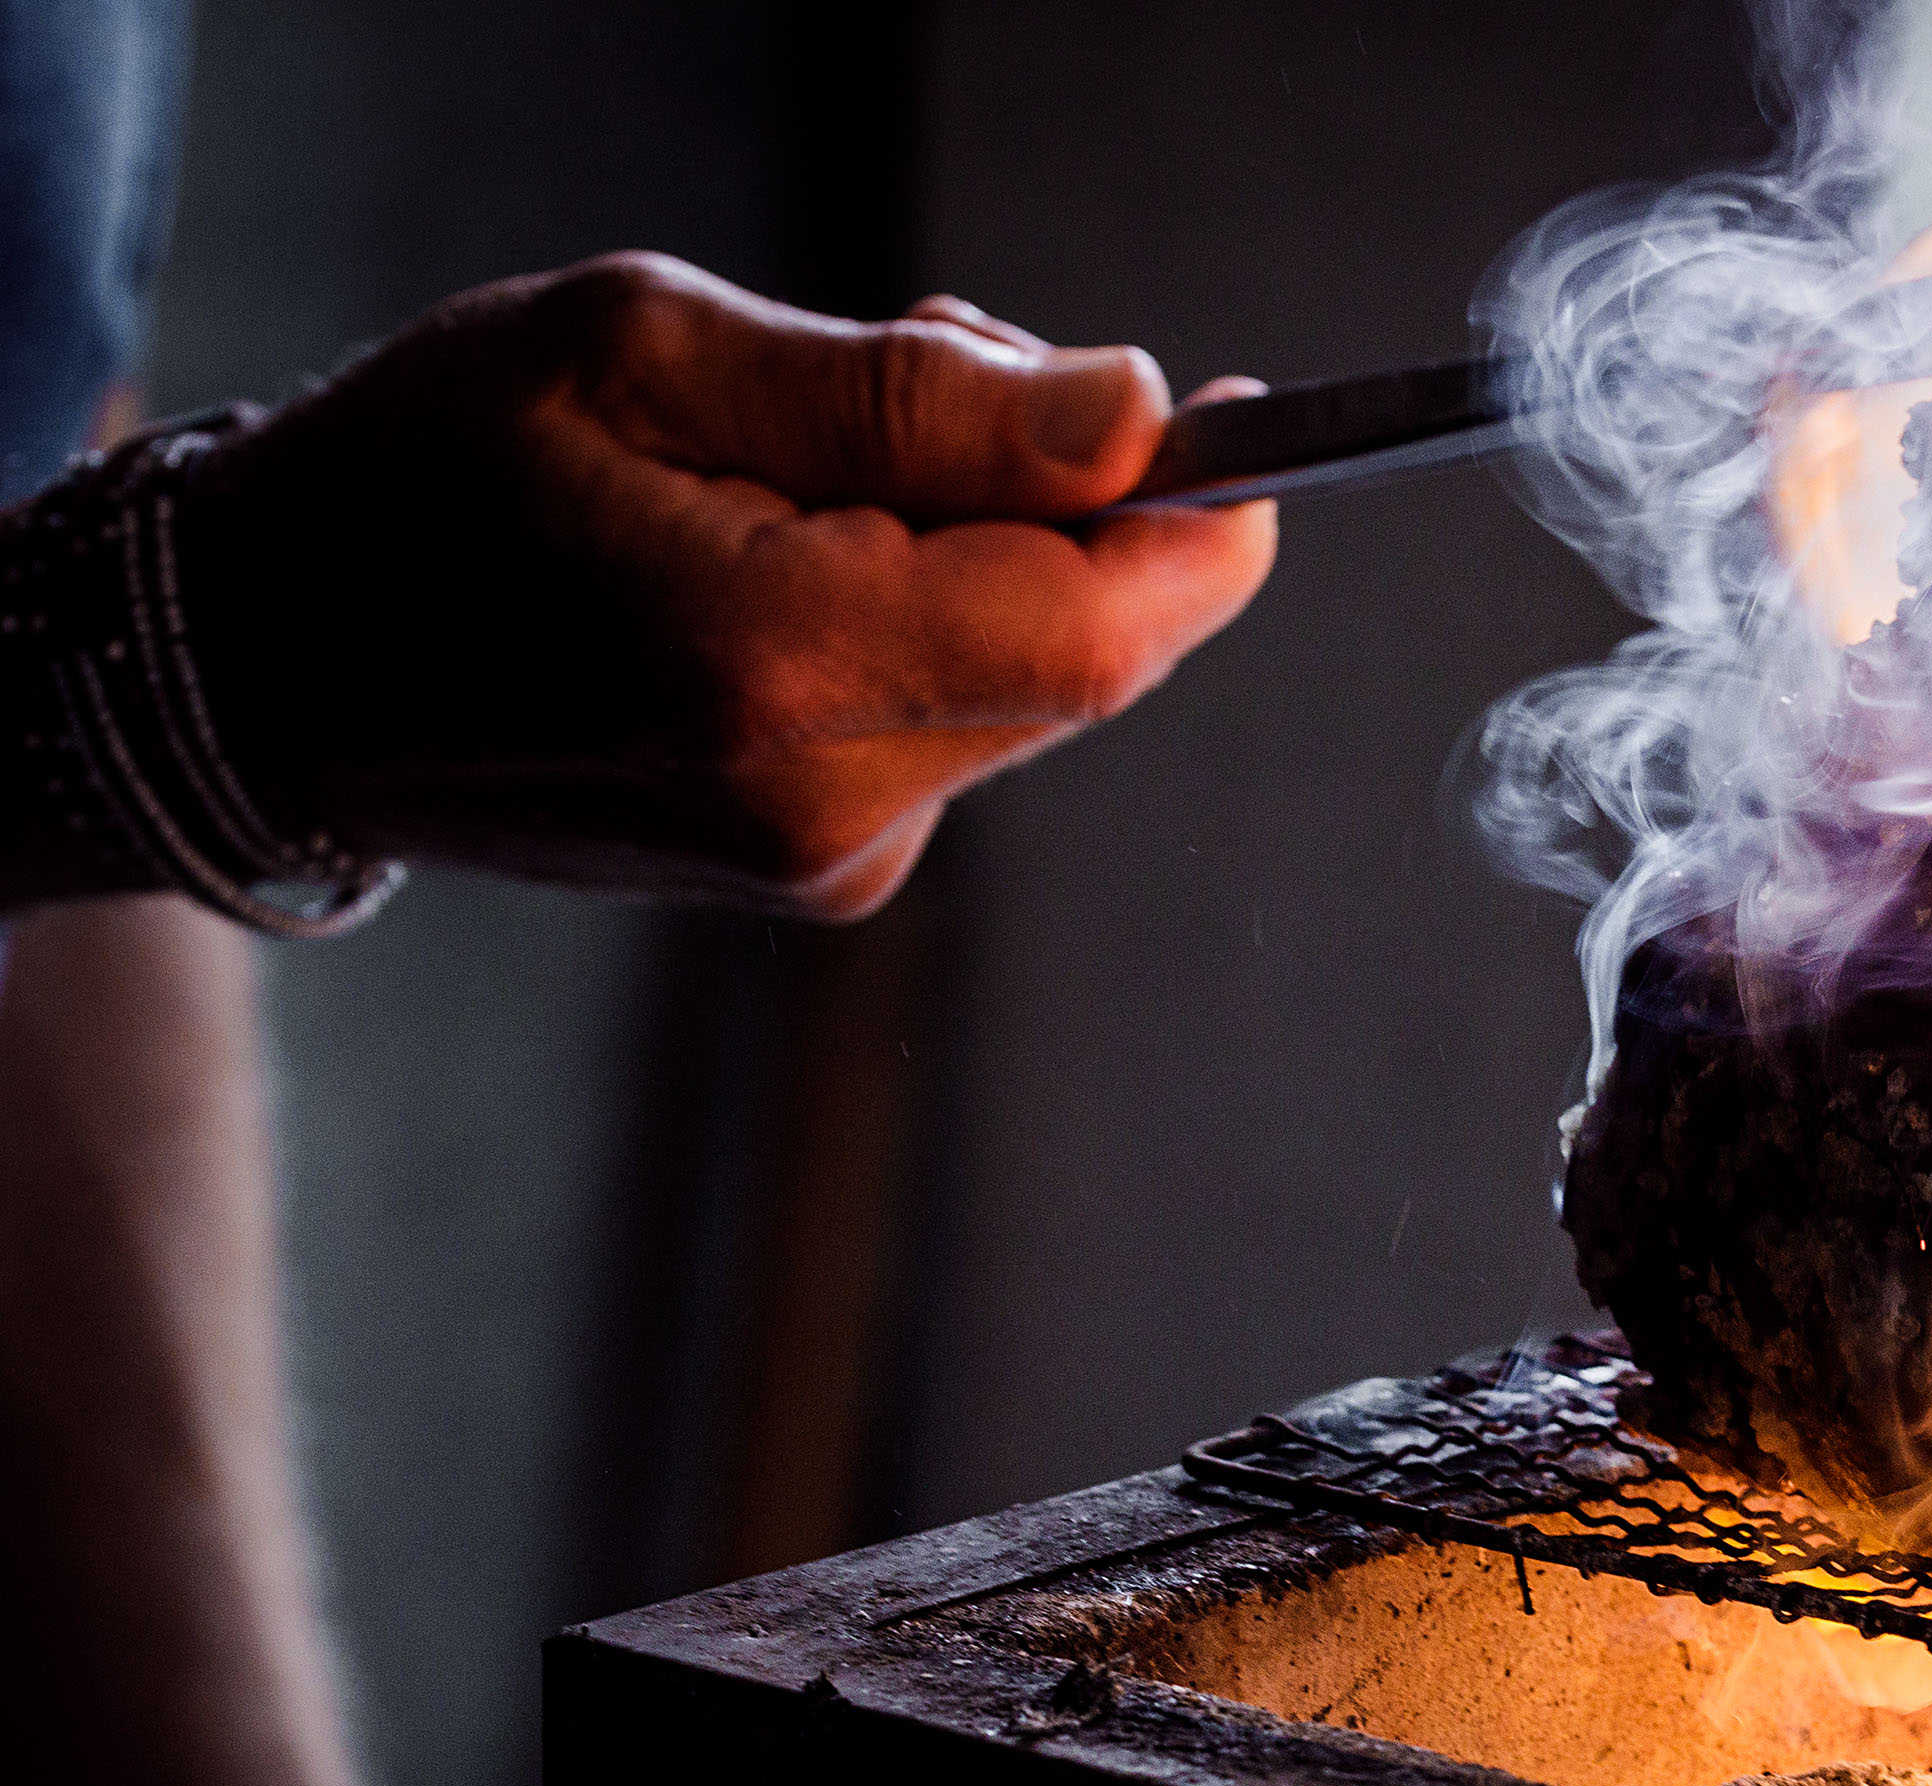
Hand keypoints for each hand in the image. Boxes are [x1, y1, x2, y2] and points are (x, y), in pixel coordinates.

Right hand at [179, 254, 1276, 918]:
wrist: (277, 662)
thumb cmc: (425, 476)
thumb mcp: (648, 346)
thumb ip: (916, 396)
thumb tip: (1136, 419)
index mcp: (775, 665)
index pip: (1103, 627)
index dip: (1201, 523)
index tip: (1238, 422)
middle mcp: (822, 804)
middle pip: (1087, 655)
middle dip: (1073, 509)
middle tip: (948, 379)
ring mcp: (825, 862)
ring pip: (1025, 685)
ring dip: (986, 557)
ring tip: (808, 469)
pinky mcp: (820, 875)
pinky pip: (953, 723)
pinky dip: (926, 622)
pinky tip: (789, 563)